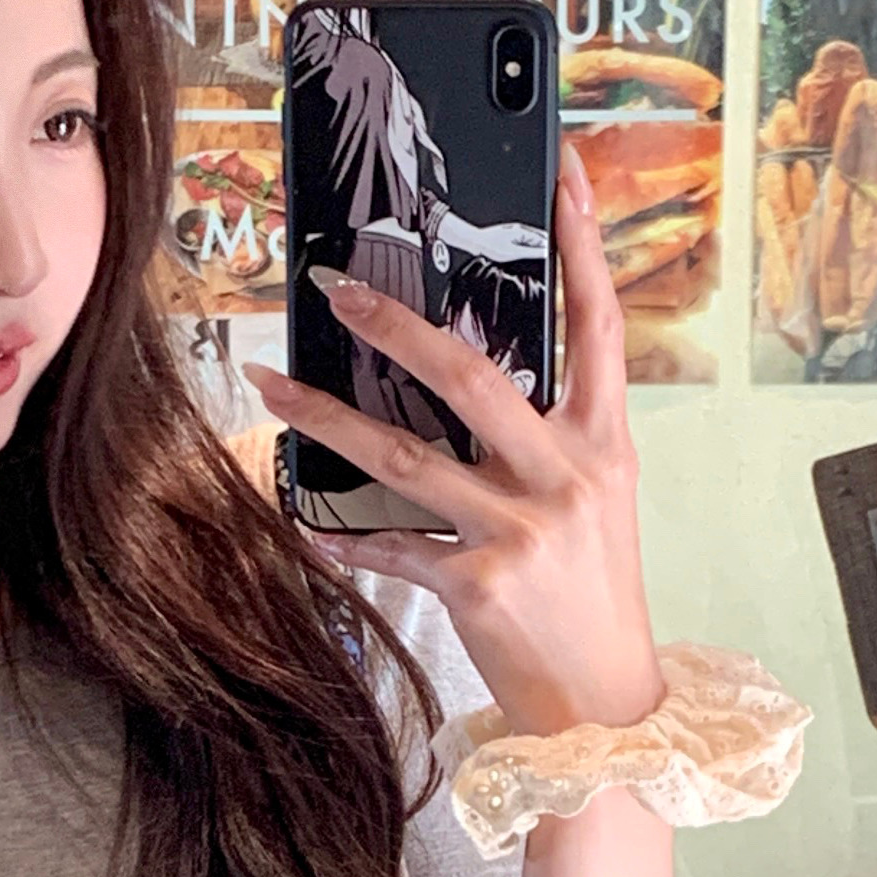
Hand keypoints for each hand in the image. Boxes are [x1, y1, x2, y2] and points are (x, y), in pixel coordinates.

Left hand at [248, 145, 658, 733]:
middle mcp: (566, 475)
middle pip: (471, 375)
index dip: (583, 241)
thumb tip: (474, 377)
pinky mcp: (475, 585)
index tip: (559, 170)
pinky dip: (344, 537)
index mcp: (604, 442)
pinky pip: (389, 545)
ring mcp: (519, 530)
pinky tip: (304, 522)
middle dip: (395, 325)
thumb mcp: (595, 500)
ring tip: (271, 386)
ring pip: (404, 457)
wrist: (605, 706)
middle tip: (335, 288)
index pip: (599, 322)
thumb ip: (550, 437)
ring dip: (325, 420)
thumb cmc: (594, 594)